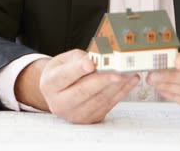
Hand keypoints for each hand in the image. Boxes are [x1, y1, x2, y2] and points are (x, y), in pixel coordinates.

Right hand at [19, 50, 137, 123]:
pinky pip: (108, 105)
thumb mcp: (66, 60)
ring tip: (130, 73)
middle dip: (103, 80)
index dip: (77, 70)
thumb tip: (97, 60)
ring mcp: (74, 114)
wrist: (59, 91)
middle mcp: (59, 103)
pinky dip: (121, 92)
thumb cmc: (63, 71)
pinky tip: (130, 81)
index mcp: (50, 84)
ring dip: (117, 86)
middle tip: (118, 71)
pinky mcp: (89, 119)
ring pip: (98, 100)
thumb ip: (79, 59)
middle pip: (83, 91)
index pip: (64, 77)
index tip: (90, 63)